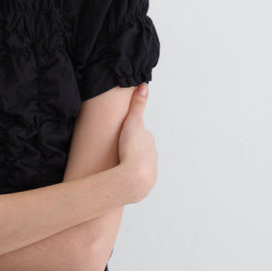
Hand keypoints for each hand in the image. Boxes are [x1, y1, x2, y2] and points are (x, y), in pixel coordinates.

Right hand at [117, 84, 157, 201]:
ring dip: (131, 164)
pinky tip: (121, 178)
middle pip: (142, 150)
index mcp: (149, 141)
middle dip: (132, 150)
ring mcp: (150, 170)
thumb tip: (143, 86)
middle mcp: (152, 155)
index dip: (131, 135)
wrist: (134, 177)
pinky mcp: (144, 184)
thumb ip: (137, 105)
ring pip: (139, 165)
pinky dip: (130, 177)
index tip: (122, 136)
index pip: (141, 135)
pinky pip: (136, 178)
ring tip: (119, 165)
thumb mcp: (132, 123)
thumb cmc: (131, 149)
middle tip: (119, 150)